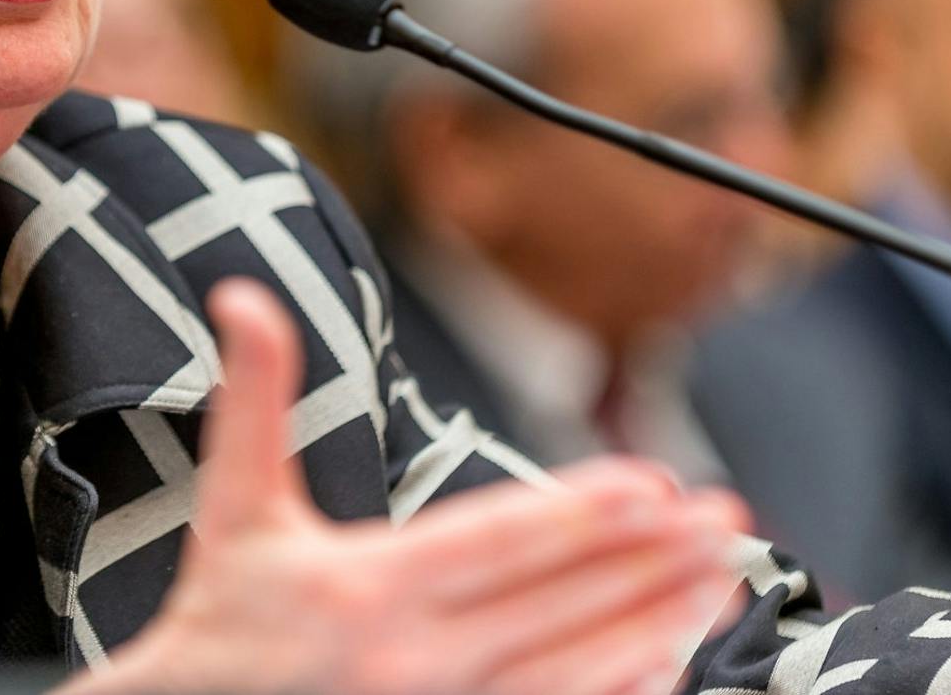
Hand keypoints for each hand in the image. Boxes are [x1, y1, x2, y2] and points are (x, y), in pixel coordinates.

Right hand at [70, 278, 747, 694]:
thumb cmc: (222, 617)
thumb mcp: (234, 503)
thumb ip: (253, 397)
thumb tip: (242, 296)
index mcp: (364, 585)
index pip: (497, 539)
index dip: (582, 511)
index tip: (657, 485)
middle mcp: (413, 657)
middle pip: (559, 601)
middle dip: (652, 558)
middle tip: (727, 521)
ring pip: (576, 667)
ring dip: (659, 622)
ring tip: (722, 582)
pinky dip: (622, 688)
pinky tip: (669, 658)